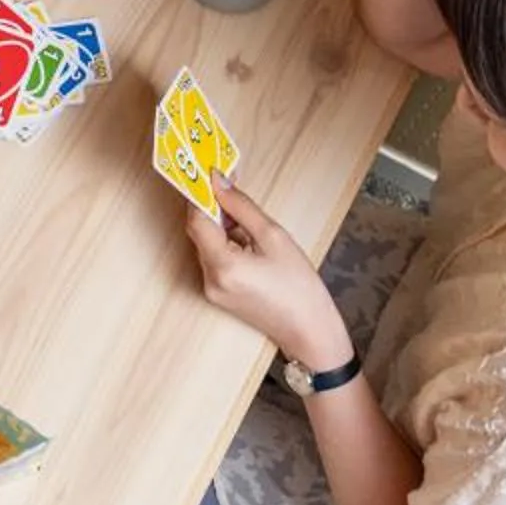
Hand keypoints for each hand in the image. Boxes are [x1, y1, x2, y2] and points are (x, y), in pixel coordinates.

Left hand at [182, 177, 350, 372]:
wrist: (309, 330)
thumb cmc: (299, 287)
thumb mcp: (273, 236)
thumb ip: (242, 207)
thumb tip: (219, 183)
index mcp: (223, 265)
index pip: (197, 219)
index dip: (201, 194)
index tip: (208, 174)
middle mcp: (210, 279)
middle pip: (199, 231)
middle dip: (211, 207)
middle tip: (229, 186)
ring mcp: (211, 289)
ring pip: (205, 244)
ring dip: (219, 225)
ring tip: (245, 218)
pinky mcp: (217, 294)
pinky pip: (212, 259)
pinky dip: (223, 243)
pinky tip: (246, 240)